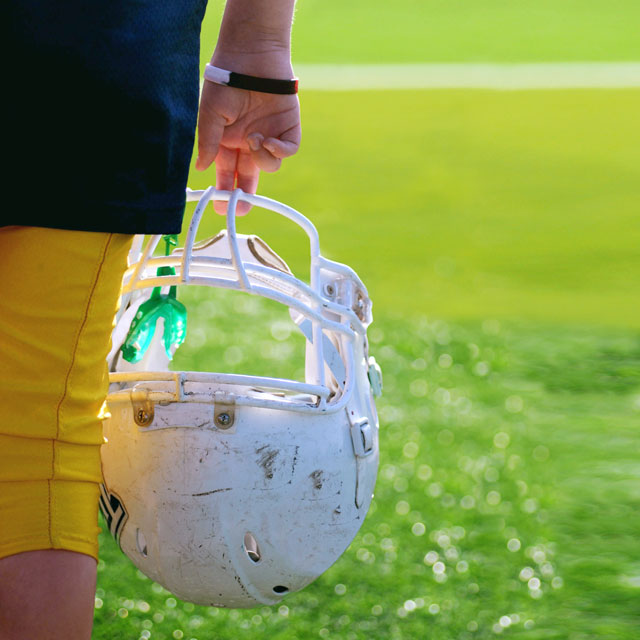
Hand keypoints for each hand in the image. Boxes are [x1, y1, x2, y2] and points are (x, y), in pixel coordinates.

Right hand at [195, 80, 300, 214]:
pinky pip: (287, 151)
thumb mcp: (210, 114)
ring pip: (269, 166)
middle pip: (249, 177)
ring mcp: (269, 136)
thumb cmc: (226, 81)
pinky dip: (279, 151)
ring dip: (261, 159)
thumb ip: (208, 142)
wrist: (250, 55)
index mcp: (228, 142)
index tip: (220, 205)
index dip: (225, 190)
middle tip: (241, 207)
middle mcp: (248, 143)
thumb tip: (202, 168)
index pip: (227, 173)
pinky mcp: (288, 129)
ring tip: (253, 140)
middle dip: (245, 195)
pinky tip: (267, 141)